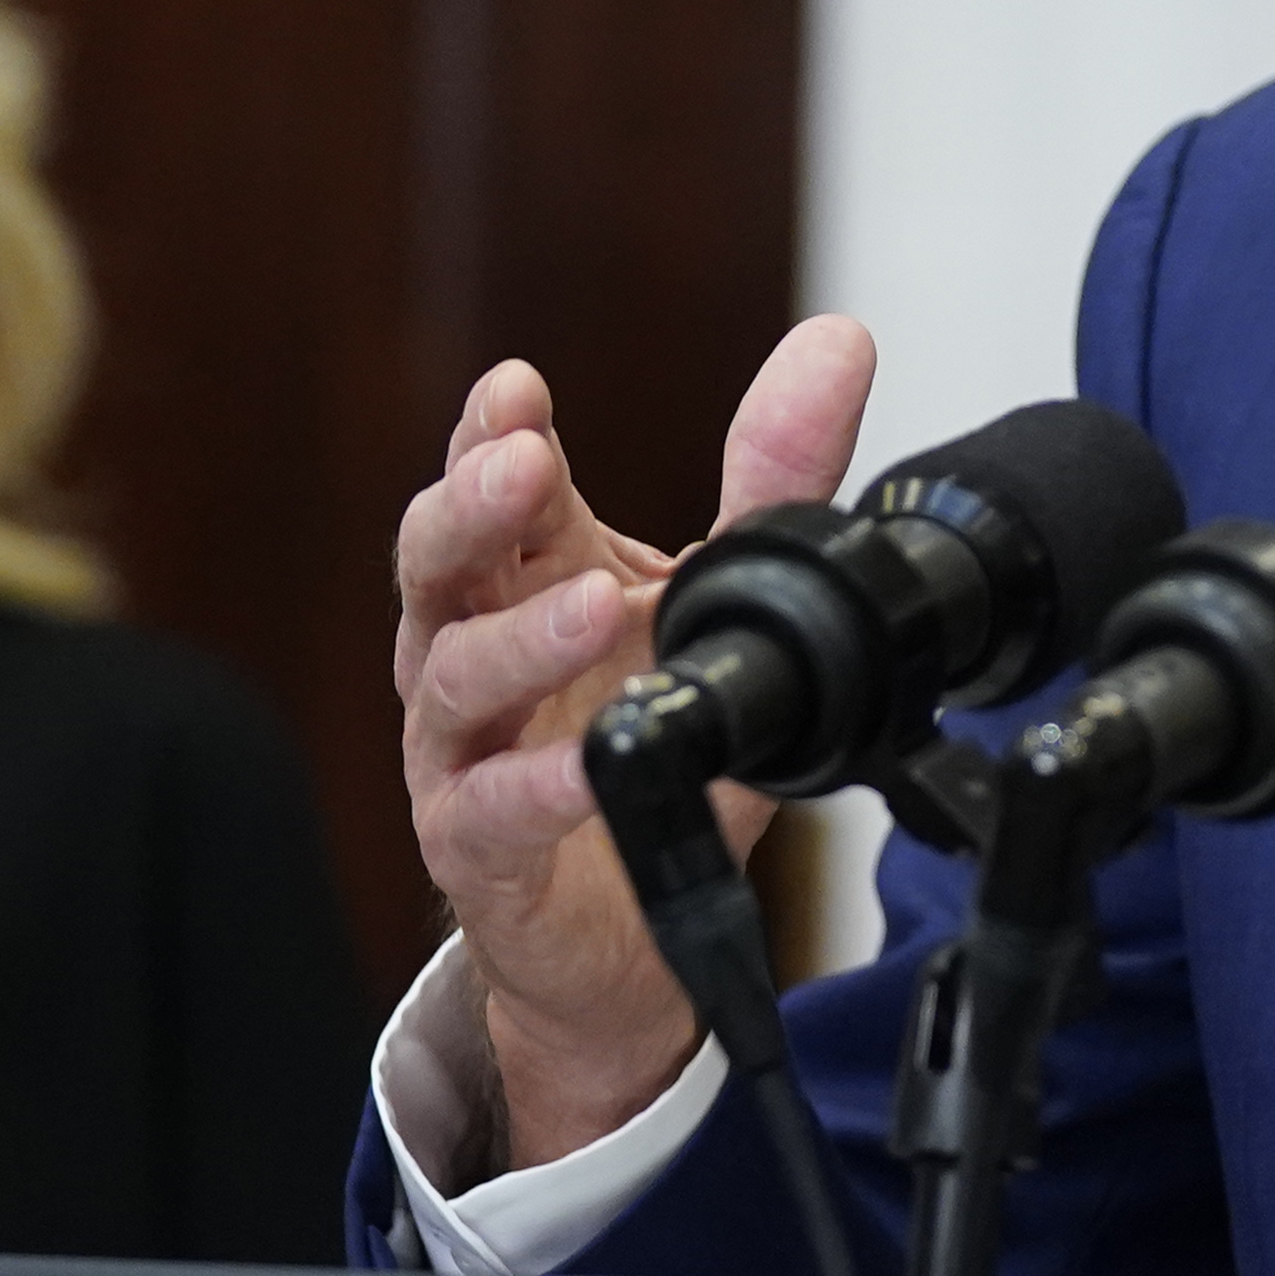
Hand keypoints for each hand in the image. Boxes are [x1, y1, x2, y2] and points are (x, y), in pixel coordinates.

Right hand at [394, 315, 874, 1167]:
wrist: (628, 933)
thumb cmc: (653, 744)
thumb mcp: (727, 600)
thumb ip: (773, 477)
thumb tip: (839, 342)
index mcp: (528, 575)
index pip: (488, 485)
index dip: (490, 434)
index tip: (517, 389)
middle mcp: (474, 649)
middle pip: (435, 561)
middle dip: (469, 505)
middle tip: (520, 462)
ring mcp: (464, 750)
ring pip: (451, 676)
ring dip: (517, 636)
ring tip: (593, 604)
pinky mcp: (477, 846)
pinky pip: (491, 808)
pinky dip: (539, 783)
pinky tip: (587, 761)